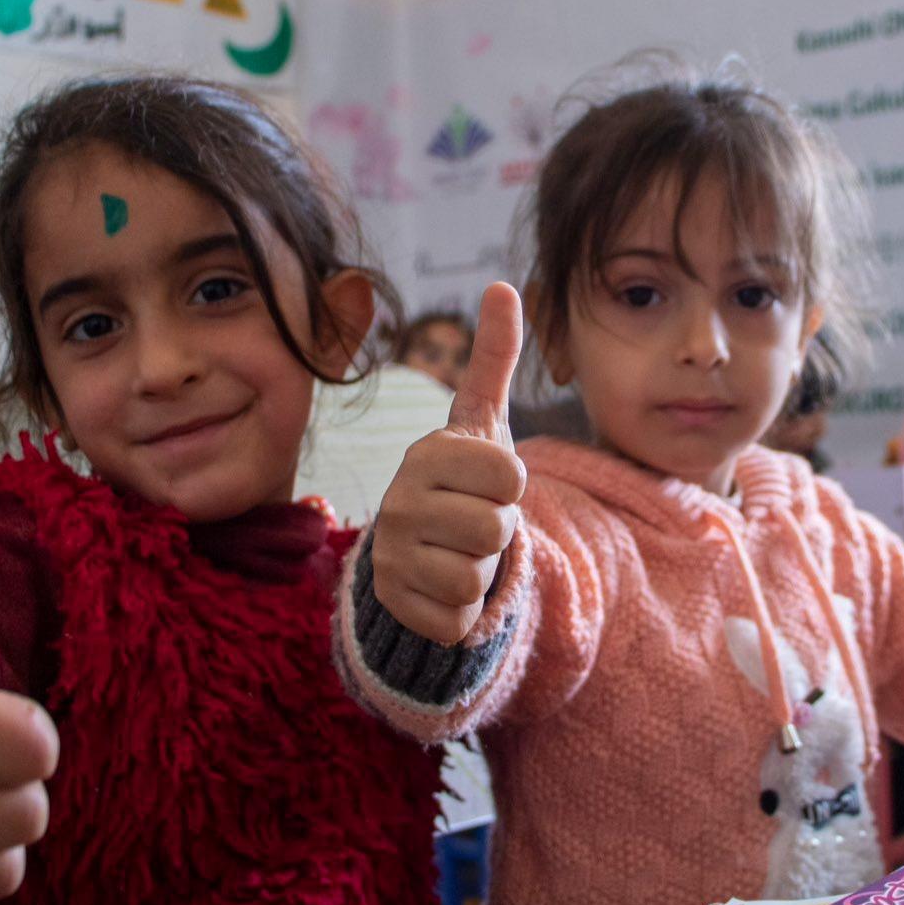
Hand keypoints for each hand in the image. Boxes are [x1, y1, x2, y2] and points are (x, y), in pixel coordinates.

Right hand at [372, 284, 525, 644]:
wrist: (419, 549)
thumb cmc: (461, 481)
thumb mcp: (480, 422)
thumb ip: (493, 358)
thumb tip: (503, 284)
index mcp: (425, 454)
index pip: (510, 475)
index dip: (512, 485)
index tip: (487, 482)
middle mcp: (397, 501)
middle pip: (497, 529)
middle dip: (500, 532)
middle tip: (473, 521)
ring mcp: (391, 556)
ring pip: (478, 576)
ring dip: (482, 572)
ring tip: (457, 552)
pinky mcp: (396, 607)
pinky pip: (460, 621)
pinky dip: (463, 613)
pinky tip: (440, 588)